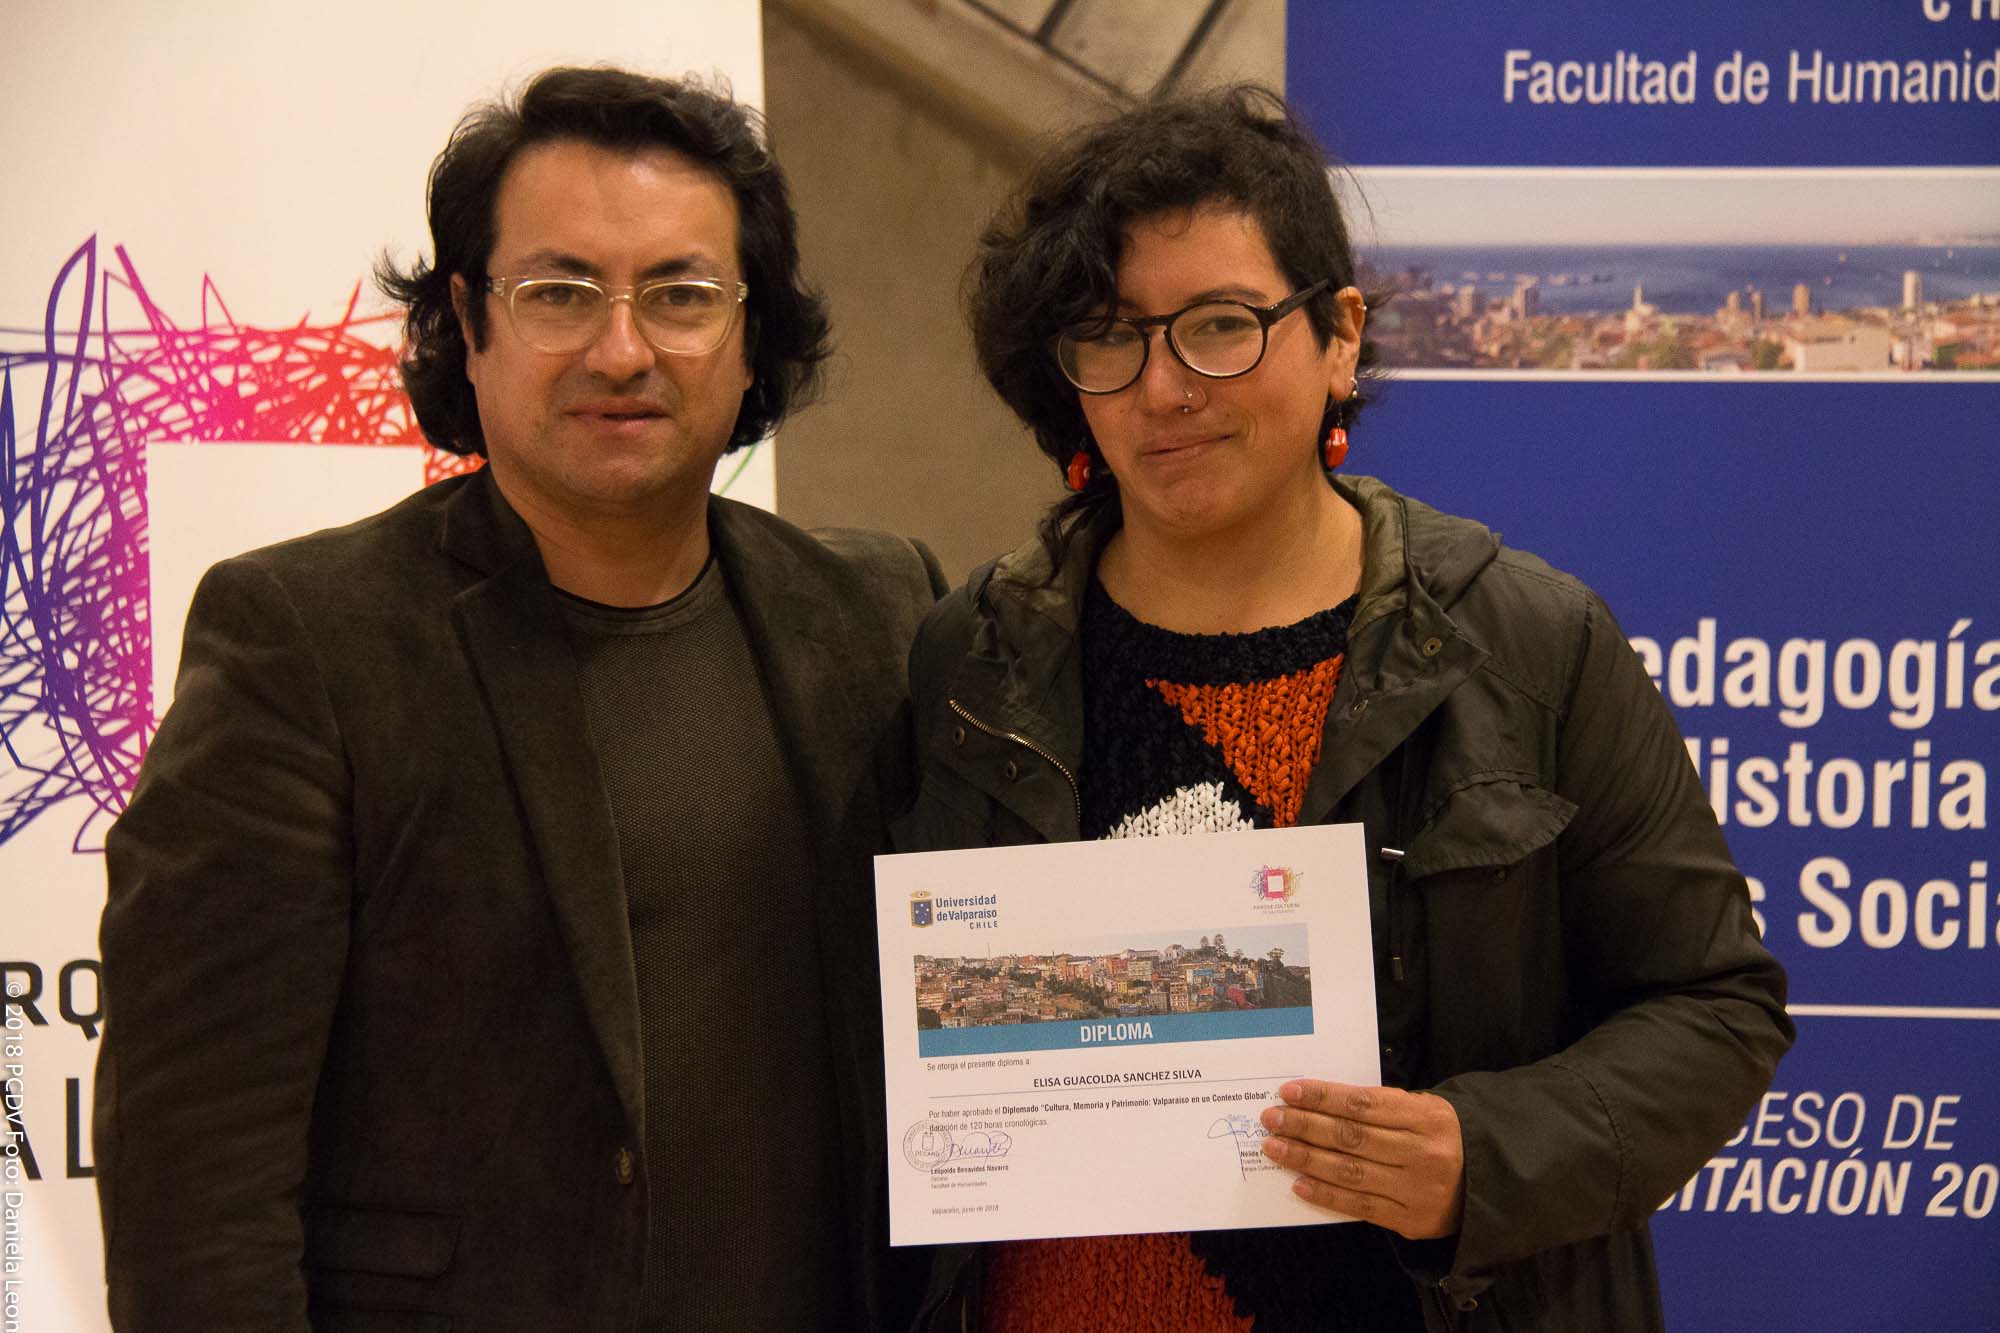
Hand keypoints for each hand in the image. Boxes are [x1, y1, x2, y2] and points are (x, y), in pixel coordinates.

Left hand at [1259, 1080, 1464, 1238]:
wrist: (1489, 1186)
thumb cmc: (1444, 1138)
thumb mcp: (1426, 1109)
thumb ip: (1382, 1107)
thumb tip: (1321, 1102)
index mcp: (1428, 1117)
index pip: (1364, 1104)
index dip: (1323, 1097)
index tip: (1289, 1091)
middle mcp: (1423, 1153)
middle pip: (1352, 1137)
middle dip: (1305, 1126)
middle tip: (1271, 1118)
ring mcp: (1417, 1190)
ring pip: (1350, 1172)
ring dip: (1306, 1159)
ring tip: (1274, 1147)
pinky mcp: (1410, 1221)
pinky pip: (1360, 1207)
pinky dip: (1326, 1195)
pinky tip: (1299, 1184)